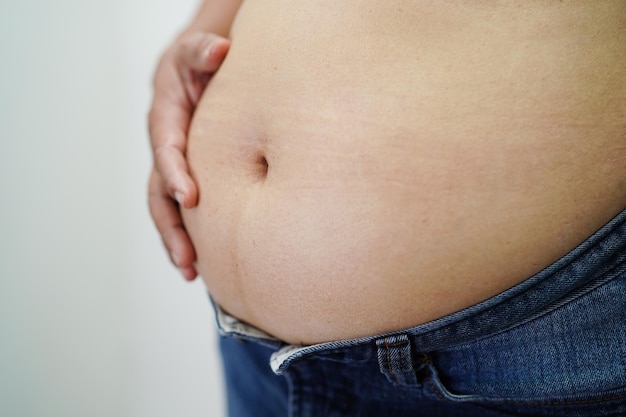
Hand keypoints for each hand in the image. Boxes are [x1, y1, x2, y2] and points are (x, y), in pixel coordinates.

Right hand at [148, 32, 230, 280]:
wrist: (196, 74)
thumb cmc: (198, 64)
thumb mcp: (197, 51)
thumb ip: (203, 51)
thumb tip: (220, 50)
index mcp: (165, 119)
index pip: (166, 150)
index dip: (175, 173)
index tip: (191, 198)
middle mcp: (165, 148)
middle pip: (159, 193)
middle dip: (171, 227)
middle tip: (187, 258)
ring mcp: (174, 167)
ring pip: (167, 209)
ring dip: (176, 241)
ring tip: (191, 271)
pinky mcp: (187, 178)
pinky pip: (182, 211)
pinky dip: (189, 236)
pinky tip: (202, 263)